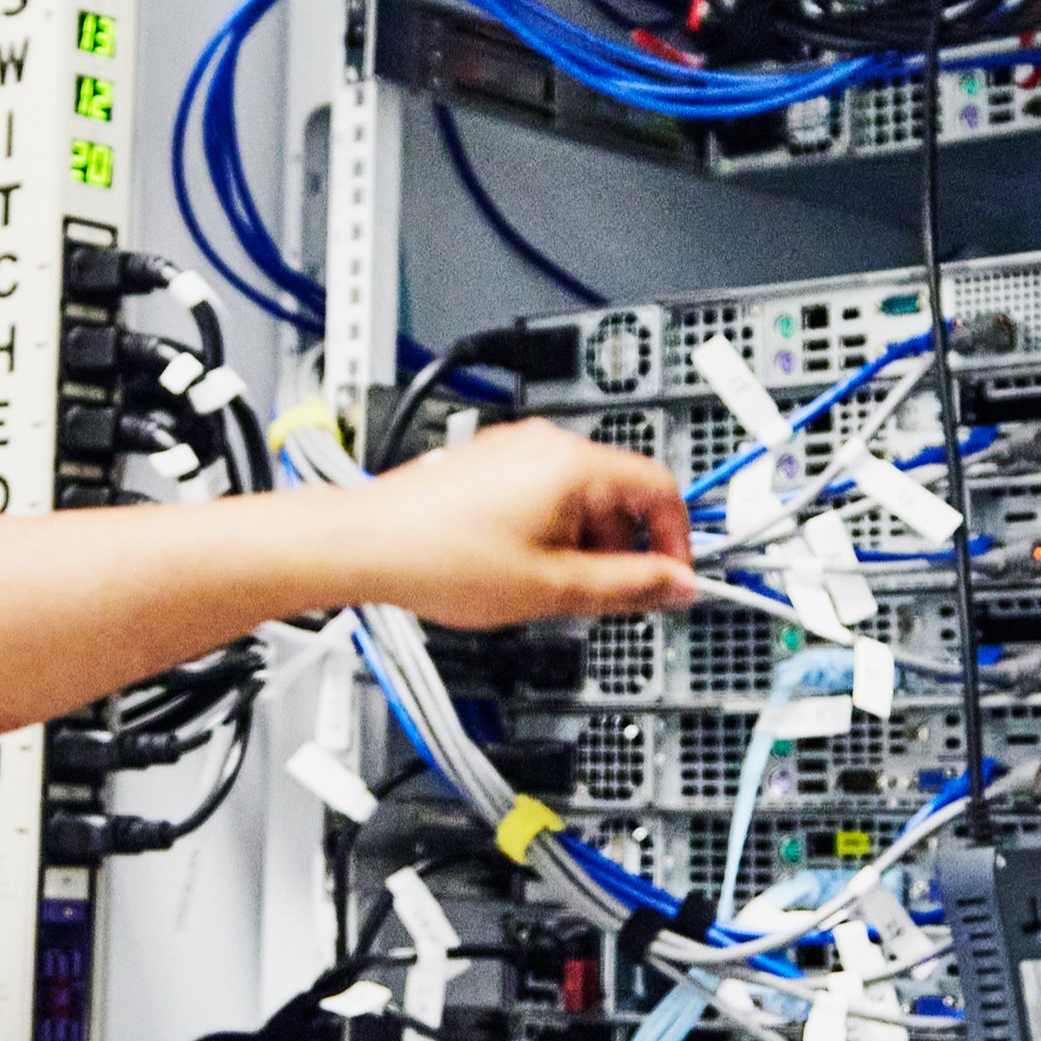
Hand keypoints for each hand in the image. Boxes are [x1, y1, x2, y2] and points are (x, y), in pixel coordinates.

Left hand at [342, 419, 695, 628]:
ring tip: (551, 587)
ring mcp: (514, 451)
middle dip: (623, 548)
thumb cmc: (439, 558)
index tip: (670, 580)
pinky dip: (551, 532)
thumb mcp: (553, 588)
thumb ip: (627, 587)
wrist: (363, 545)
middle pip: (620, 494)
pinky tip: (521, 569)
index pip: (660, 489)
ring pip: (581, 498)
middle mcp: (545, 444)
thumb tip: (677, 585)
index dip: (676, 541)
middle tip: (605, 596)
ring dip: (585, 545)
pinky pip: (545, 495)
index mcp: (572, 463)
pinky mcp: (489, 465)